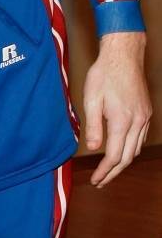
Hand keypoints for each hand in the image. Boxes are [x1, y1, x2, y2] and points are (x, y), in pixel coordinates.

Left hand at [82, 30, 151, 186]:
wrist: (124, 55)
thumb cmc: (104, 74)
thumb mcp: (91, 99)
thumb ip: (93, 126)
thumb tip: (94, 148)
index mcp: (122, 121)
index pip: (114, 156)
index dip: (104, 171)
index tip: (95, 180)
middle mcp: (137, 122)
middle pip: (127, 157)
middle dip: (114, 173)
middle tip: (101, 182)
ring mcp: (144, 117)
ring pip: (136, 149)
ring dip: (123, 162)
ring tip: (109, 170)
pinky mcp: (146, 112)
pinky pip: (141, 138)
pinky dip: (131, 149)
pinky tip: (121, 151)